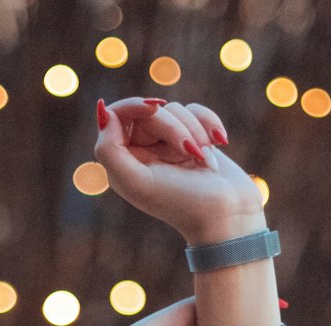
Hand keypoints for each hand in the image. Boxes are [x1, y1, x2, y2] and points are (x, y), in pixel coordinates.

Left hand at [94, 97, 265, 241]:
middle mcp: (142, 153)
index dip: (134, 105)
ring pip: (176, 109)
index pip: (116, 115)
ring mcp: (168, 145)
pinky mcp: (193, 138)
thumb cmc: (182, 203)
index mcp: (122, 163)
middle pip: (150, 111)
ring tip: (203, 160)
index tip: (154, 109)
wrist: (227, 215)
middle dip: (173, 127)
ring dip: (195, 131)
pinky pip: (197, 111)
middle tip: (188, 153)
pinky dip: (209, 123)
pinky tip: (218, 144)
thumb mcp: (138, 183)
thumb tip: (104, 112)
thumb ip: (110, 151)